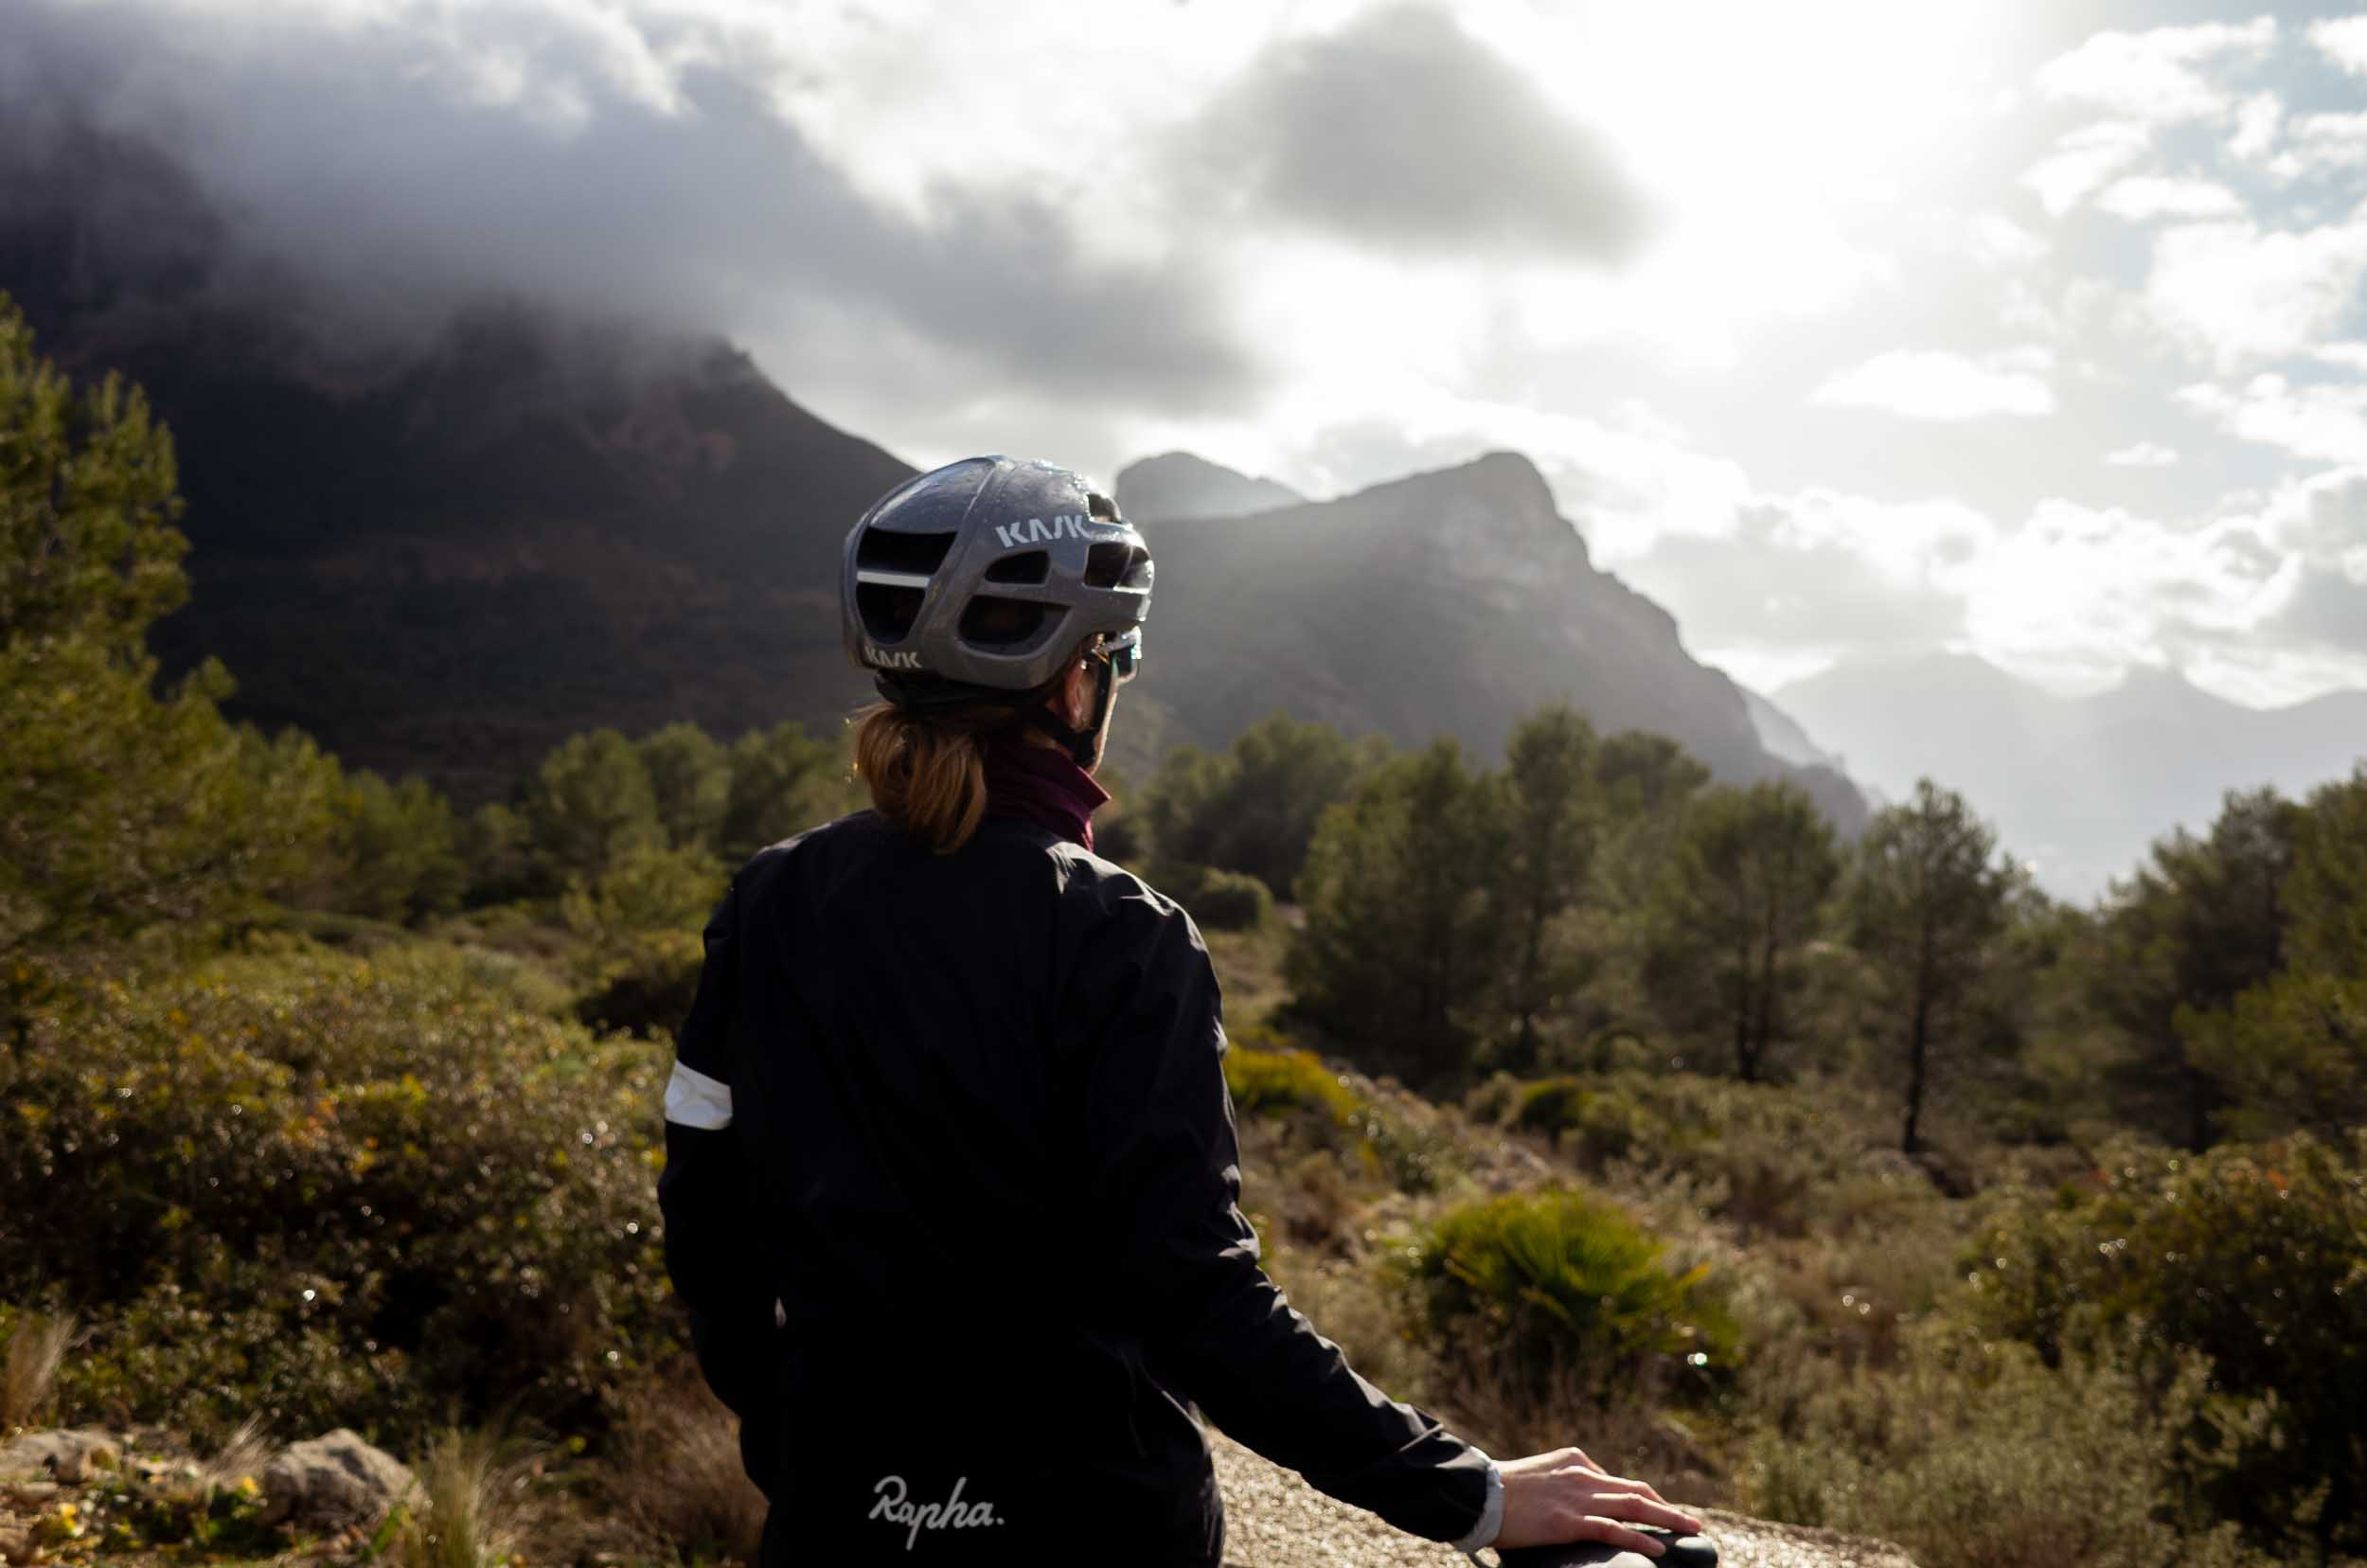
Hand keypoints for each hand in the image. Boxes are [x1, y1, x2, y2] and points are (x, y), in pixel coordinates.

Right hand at [1491, 1446, 1703, 1555]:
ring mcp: (1578, 1497)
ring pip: (1634, 1506)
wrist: (1479, 1492)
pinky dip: (1640, 1538)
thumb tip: (1573, 1500)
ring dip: (1668, 1518)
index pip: (1617, 1480)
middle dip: (1666, 1507)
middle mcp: (1582, 1475)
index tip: (1659, 1510)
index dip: (1644, 1497)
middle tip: (1691, 1521)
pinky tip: (1659, 1548)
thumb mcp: (1537, 1474)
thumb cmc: (1500, 1489)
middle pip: (1636, 1490)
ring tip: (1690, 1530)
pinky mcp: (1570, 1521)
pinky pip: (1614, 1530)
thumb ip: (1560, 1481)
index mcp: (1574, 1461)